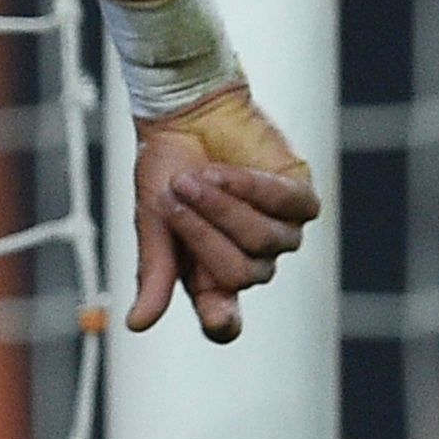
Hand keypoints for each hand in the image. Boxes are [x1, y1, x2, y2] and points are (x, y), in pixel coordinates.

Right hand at [128, 86, 319, 343]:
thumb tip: (137, 325)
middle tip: (175, 193)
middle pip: (238, 273)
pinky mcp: (300, 199)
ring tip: (196, 175)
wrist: (186, 112)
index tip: (219, 318)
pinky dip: (252, 188)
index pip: (225, 321)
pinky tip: (223, 171)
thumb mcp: (153, 221)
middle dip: (202, 231)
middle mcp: (249, 262)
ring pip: (263, 241)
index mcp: (210, 279)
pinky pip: (287, 207)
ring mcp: (279, 233)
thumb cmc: (168, 168)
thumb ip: (155, 271)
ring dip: (224, 206)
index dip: (223, 322)